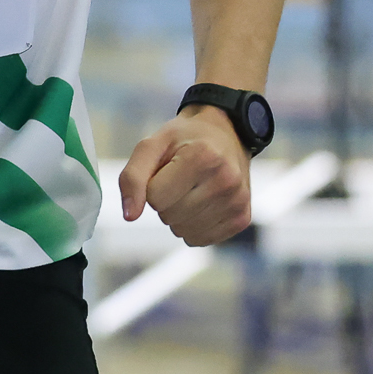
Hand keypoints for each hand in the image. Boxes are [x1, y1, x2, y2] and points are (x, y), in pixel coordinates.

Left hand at [118, 106, 253, 247]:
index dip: (152, 185)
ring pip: (183, 232)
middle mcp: (225, 180)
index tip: (166, 169)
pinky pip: (200, 240)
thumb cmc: (184, 140)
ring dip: (178, 215)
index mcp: (202, 156)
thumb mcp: (151, 145)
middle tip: (180, 178)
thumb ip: (132, 178)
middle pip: (169, 216)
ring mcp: (237, 201)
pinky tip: (202, 204)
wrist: (226, 133)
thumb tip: (130, 216)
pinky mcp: (242, 218)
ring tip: (191, 190)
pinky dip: (193, 227)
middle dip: (165, 200)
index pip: (155, 197)